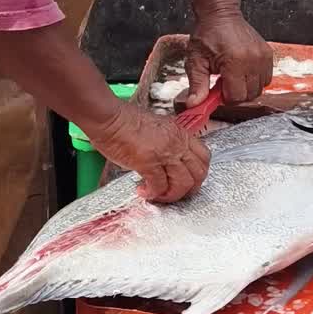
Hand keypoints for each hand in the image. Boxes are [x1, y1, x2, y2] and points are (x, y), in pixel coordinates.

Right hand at [87, 103, 210, 203]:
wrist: (108, 117)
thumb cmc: (125, 120)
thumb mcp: (157, 128)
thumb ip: (167, 143)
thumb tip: (167, 162)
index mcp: (180, 133)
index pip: (204, 157)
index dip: (198, 174)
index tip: (188, 180)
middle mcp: (177, 142)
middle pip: (198, 173)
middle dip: (189, 189)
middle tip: (176, 193)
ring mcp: (165, 152)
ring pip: (183, 183)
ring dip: (172, 195)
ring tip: (159, 195)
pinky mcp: (149, 162)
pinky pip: (159, 186)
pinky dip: (153, 193)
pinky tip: (143, 191)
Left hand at [184, 9, 273, 107]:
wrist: (220, 15)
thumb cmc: (207, 35)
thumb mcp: (196, 61)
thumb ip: (197, 85)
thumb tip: (194, 105)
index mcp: (234, 62)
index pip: (235, 97)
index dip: (224, 96)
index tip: (217, 87)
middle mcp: (252, 59)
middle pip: (248, 95)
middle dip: (235, 93)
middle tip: (223, 80)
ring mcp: (263, 57)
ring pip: (258, 89)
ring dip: (245, 87)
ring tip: (233, 74)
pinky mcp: (268, 54)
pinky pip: (265, 79)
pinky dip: (255, 80)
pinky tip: (242, 71)